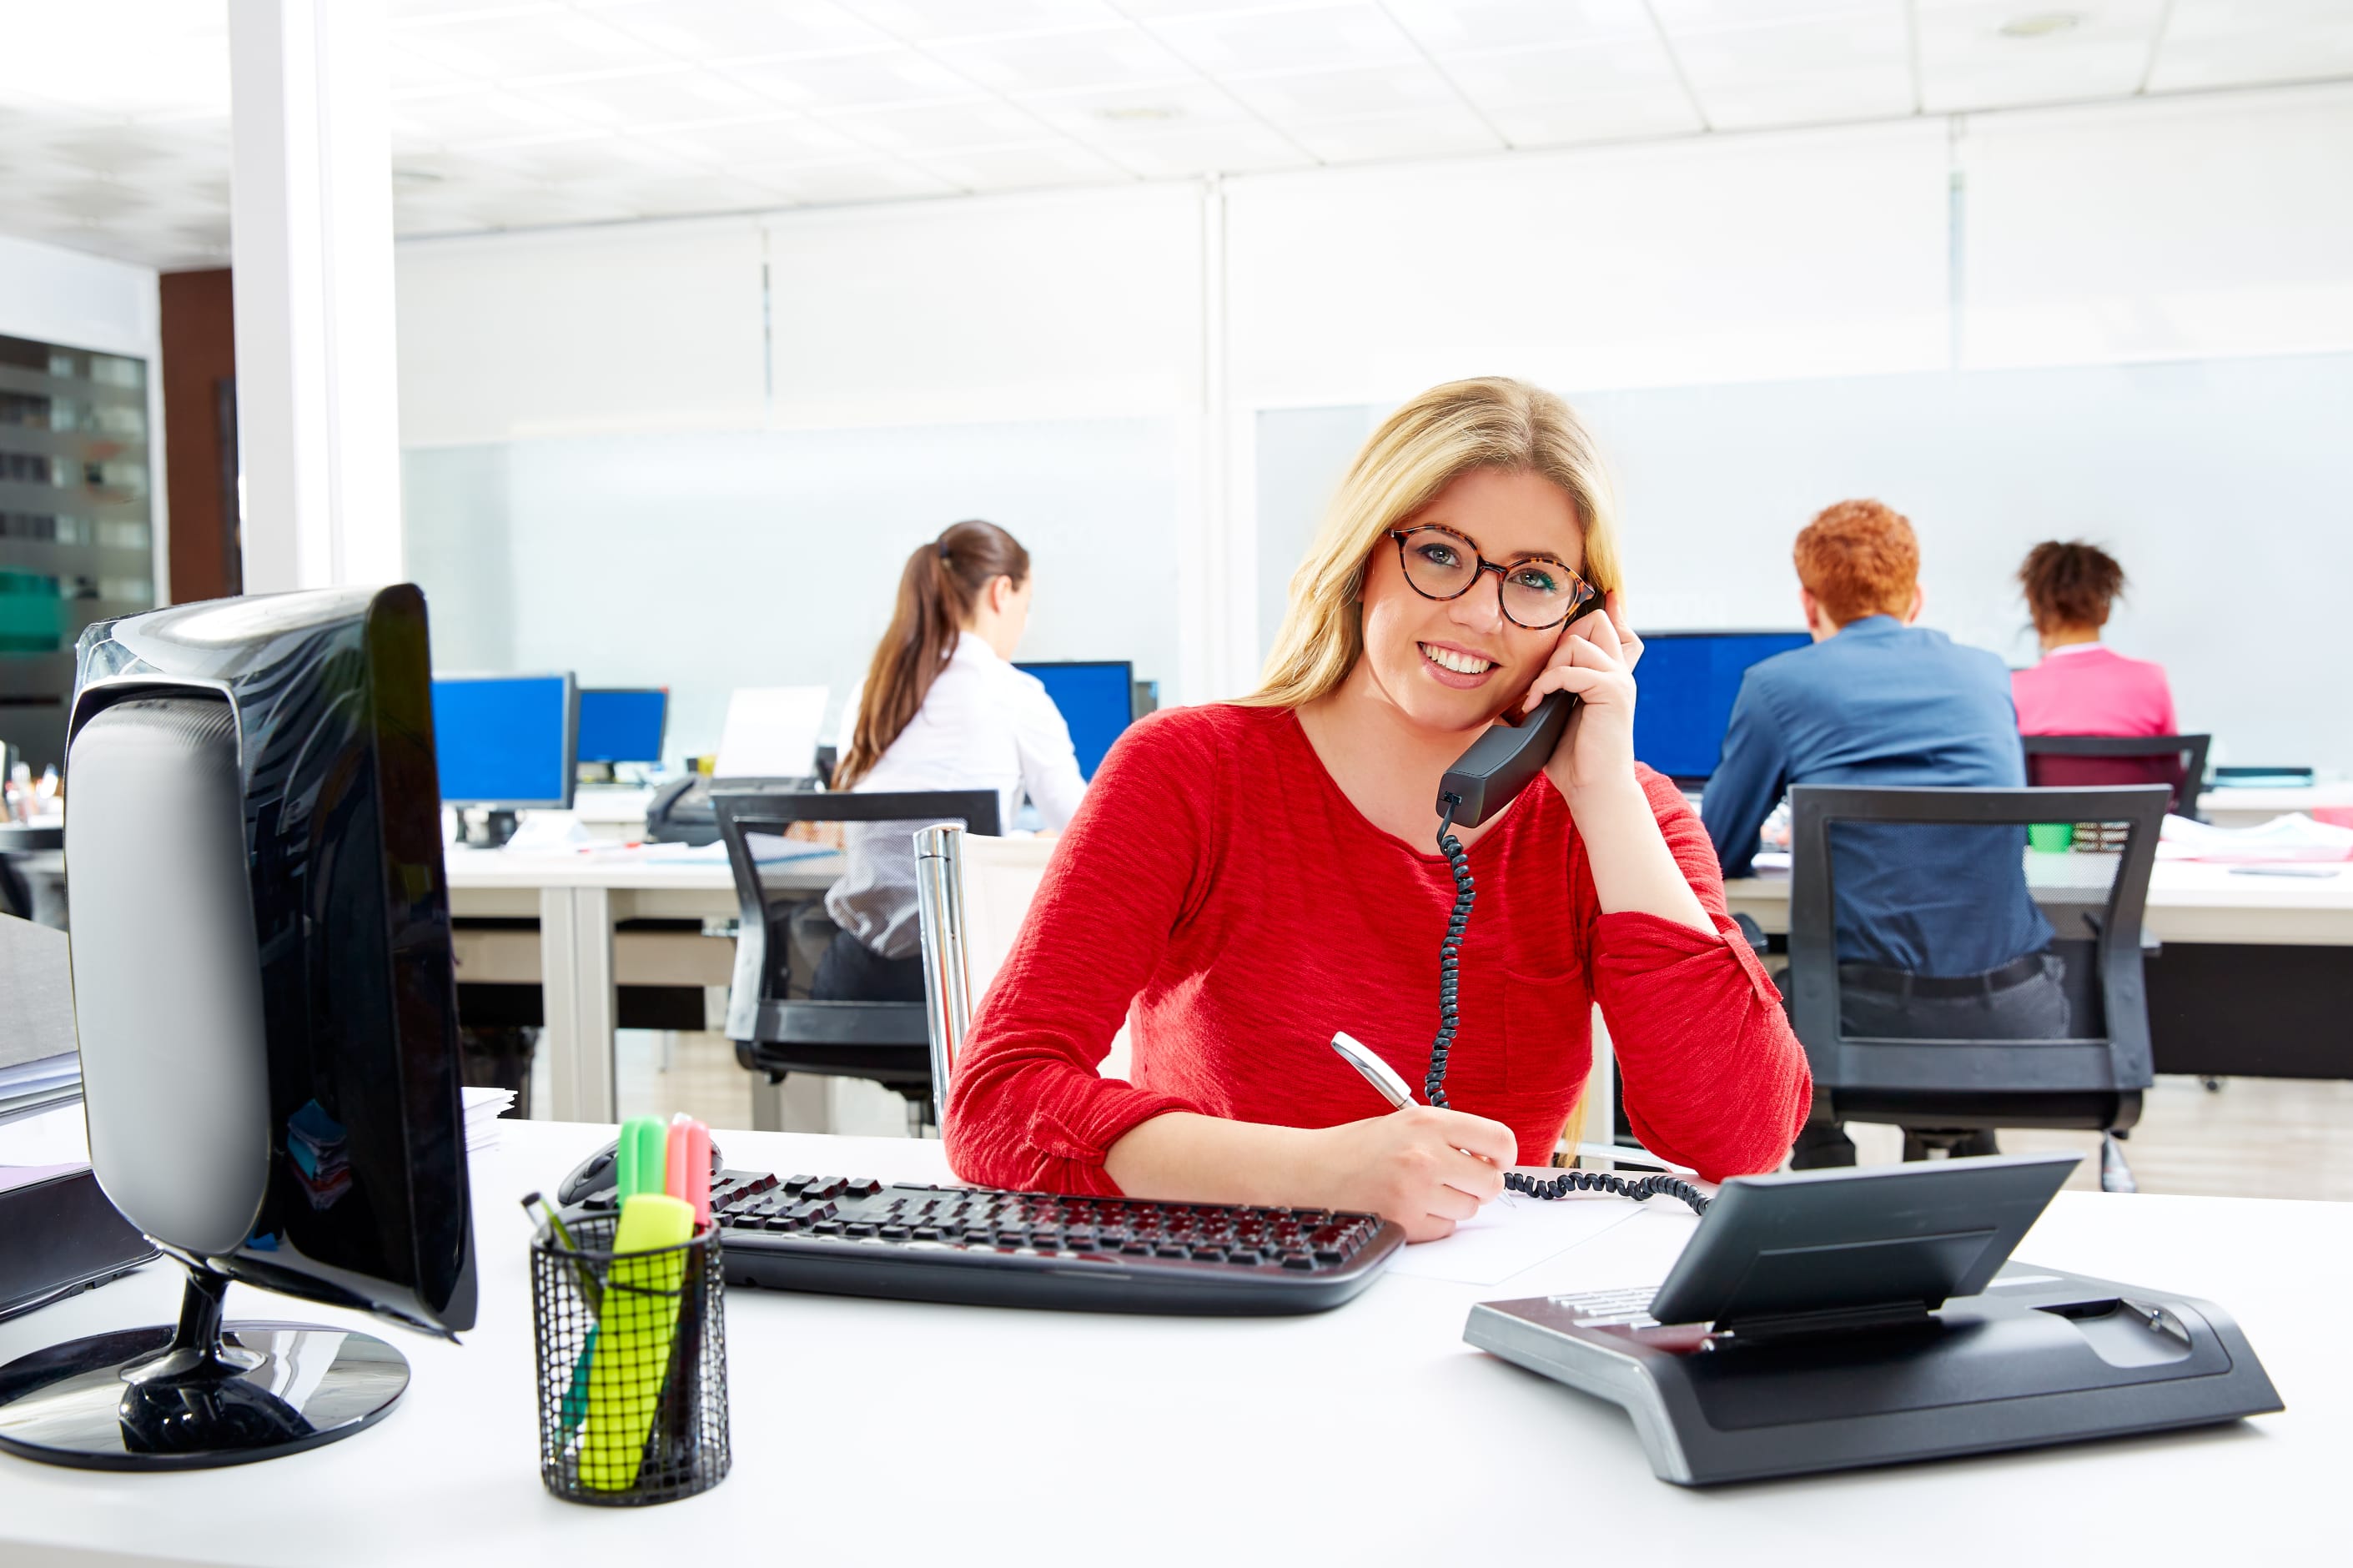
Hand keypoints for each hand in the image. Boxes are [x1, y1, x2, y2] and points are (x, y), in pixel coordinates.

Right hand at [1304, 1105, 1514, 1241]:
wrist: (1309, 1172)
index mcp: (1427, 1122)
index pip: (1499, 1139)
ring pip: (1470, 1209)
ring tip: (1421, 1191)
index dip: (1504, 1155)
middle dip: (1478, 1184)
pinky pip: (1445, 1229)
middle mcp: (1425, 1155)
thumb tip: (1491, 1158)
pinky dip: (1433, 1222)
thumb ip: (1448, 1137)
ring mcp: (1416, 1192)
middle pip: (1491, 1182)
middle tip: (1456, 1180)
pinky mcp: (1405, 1223)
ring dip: (1453, 1204)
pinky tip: (1408, 1207)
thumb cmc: (1356, 1149)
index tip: (1496, 1161)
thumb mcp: (1403, 1124)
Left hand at [1524, 589, 1644, 804]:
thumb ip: (1546, 696)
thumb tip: (1506, 696)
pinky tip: (1537, 703)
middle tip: (1545, 675)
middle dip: (1562, 638)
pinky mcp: (1613, 691)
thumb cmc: (1571, 760)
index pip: (1615, 630)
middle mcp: (1618, 672)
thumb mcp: (1553, 719)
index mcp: (1608, 676)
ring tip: (1538, 696)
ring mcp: (1618, 680)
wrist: (1593, 790)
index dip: (1610, 611)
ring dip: (1549, 666)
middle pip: (1596, 622)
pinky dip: (1548, 683)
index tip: (1605, 594)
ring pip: (1578, 641)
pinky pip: (1573, 668)